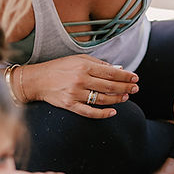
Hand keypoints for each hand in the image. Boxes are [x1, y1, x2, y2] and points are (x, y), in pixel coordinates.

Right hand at [24, 55, 139, 118]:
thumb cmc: (59, 67)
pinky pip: (89, 112)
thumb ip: (98, 64)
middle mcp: (80, 79)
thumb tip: (118, 69)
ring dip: (117, 99)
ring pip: (102, 99)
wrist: (37, 80)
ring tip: (126, 97)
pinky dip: (103, 114)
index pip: (110, 72)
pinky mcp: (69, 105)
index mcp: (83, 66)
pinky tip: (113, 112)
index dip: (125, 76)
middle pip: (109, 86)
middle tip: (136, 88)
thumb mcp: (78, 59)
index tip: (135, 78)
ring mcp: (75, 93)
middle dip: (125, 87)